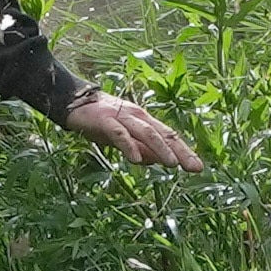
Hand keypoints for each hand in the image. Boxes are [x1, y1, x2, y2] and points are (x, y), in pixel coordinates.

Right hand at [63, 91, 206, 170]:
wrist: (72, 102)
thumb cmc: (101, 122)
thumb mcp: (124, 138)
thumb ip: (139, 148)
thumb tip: (155, 161)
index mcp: (144, 121)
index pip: (169, 137)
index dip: (184, 151)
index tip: (198, 167)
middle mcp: (138, 117)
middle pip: (164, 134)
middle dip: (181, 151)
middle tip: (195, 168)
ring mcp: (122, 117)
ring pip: (147, 133)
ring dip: (161, 148)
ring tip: (173, 164)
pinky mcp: (105, 120)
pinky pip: (120, 134)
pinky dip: (129, 146)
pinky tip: (135, 160)